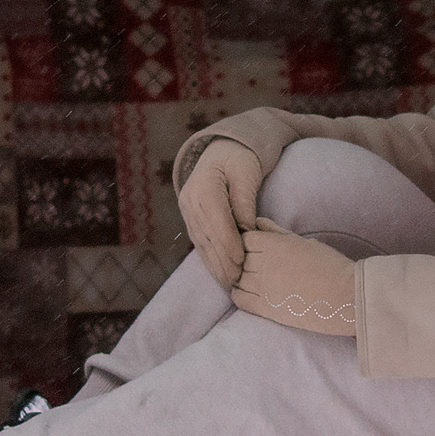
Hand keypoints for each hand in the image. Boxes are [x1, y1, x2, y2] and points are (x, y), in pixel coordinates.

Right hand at [178, 138, 262, 286]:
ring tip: (230, 283)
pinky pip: (200, 243)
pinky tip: (220, 274)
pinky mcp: (191, 220)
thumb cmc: (239, 160)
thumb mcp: (246, 173)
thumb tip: (247, 230)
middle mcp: (190, 200)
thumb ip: (245, 201)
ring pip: (201, 243)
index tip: (241, 260)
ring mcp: (187, 211)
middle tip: (237, 280)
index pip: (216, 219)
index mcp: (203, 186)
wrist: (221, 152)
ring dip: (215, 265)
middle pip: (207, 235)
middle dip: (222, 261)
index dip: (228, 242)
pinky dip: (210, 260)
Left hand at [234, 223, 357, 336]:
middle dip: (245, 259)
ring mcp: (262, 286)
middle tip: (257, 265)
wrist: (344, 297)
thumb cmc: (330, 266)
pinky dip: (239, 294)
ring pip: (237, 277)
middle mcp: (264, 263)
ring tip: (255, 279)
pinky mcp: (264, 307)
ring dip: (242, 276)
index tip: (256, 248)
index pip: (245, 238)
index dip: (249, 242)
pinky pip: (238, 298)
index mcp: (274, 244)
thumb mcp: (303, 242)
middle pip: (239, 257)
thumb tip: (258, 222)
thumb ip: (277, 232)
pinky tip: (251, 292)